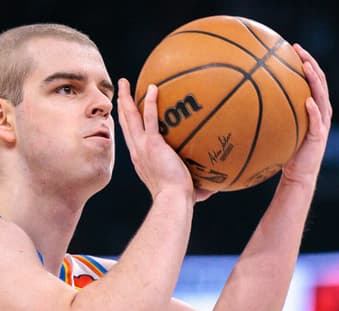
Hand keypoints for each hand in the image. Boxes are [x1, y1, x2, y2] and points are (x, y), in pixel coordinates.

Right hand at [117, 79, 213, 202]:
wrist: (173, 200)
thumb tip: (218, 186)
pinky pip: (149, 118)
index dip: (128, 125)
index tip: (129, 115)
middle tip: (121, 92)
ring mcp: (142, 147)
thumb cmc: (180, 200)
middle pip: (125, 124)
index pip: (132, 139)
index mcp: (142, 161)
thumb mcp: (187, 189)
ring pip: (130, 118)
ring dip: (126, 99)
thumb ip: (200, 184)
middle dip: (122, 107)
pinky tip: (153, 87)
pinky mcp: (151, 144)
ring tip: (124, 83)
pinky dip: (150, 102)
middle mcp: (138, 152)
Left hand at [279, 44, 332, 190]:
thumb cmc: (286, 152)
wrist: (298, 175)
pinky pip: (316, 122)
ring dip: (315, 81)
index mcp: (315, 108)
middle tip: (300, 50)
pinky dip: (314, 111)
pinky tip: (308, 101)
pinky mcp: (318, 138)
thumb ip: (272, 114)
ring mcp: (321, 125)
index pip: (314, 79)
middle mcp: (321, 113)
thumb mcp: (279, 128)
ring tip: (307, 67)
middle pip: (320, 82)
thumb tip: (245, 100)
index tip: (294, 47)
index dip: (307, 62)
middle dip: (311, 64)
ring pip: (322, 97)